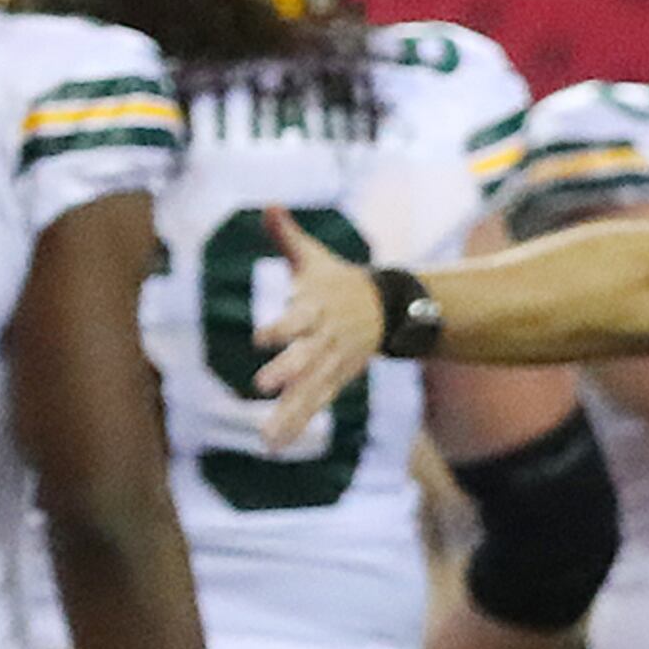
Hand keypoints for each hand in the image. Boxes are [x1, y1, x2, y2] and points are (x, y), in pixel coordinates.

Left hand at [251, 209, 387, 449]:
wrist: (388, 307)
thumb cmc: (338, 280)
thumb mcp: (314, 258)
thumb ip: (287, 235)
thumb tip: (268, 205)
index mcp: (318, 309)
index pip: (298, 319)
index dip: (282, 328)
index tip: (260, 338)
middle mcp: (325, 341)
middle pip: (306, 359)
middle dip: (288, 373)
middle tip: (264, 387)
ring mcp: (332, 364)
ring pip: (310, 390)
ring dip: (289, 413)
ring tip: (267, 439)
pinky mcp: (334, 380)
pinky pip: (314, 403)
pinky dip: (295, 423)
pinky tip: (274, 443)